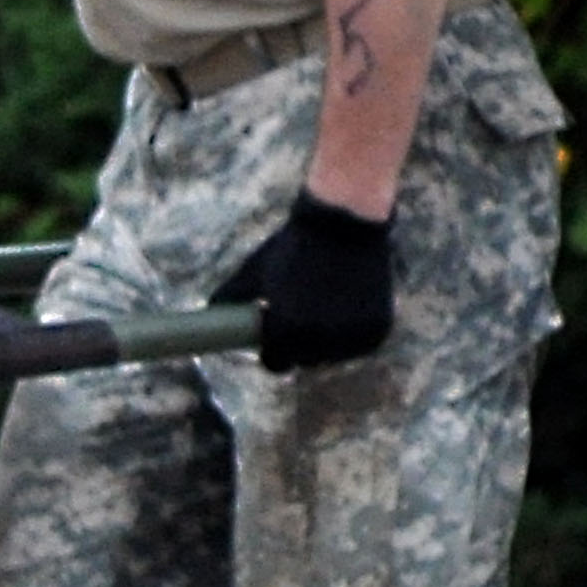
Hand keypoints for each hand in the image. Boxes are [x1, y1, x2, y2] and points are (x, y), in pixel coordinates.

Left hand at [214, 194, 395, 372]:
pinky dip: (351, 334)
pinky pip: (358, 344)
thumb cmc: (294, 246)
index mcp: (287, 330)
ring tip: (324, 308)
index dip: (272, 351)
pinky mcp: (378, 331)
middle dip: (299, 346)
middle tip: (300, 321)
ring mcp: (352, 338)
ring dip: (327, 341)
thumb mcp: (255, 271)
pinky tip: (345, 310)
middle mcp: (321, 341)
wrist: (343, 225)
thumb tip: (209, 309)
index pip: (275, 361)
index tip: (273, 339)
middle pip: (306, 360)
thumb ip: (231, 295)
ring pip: (333, 355)